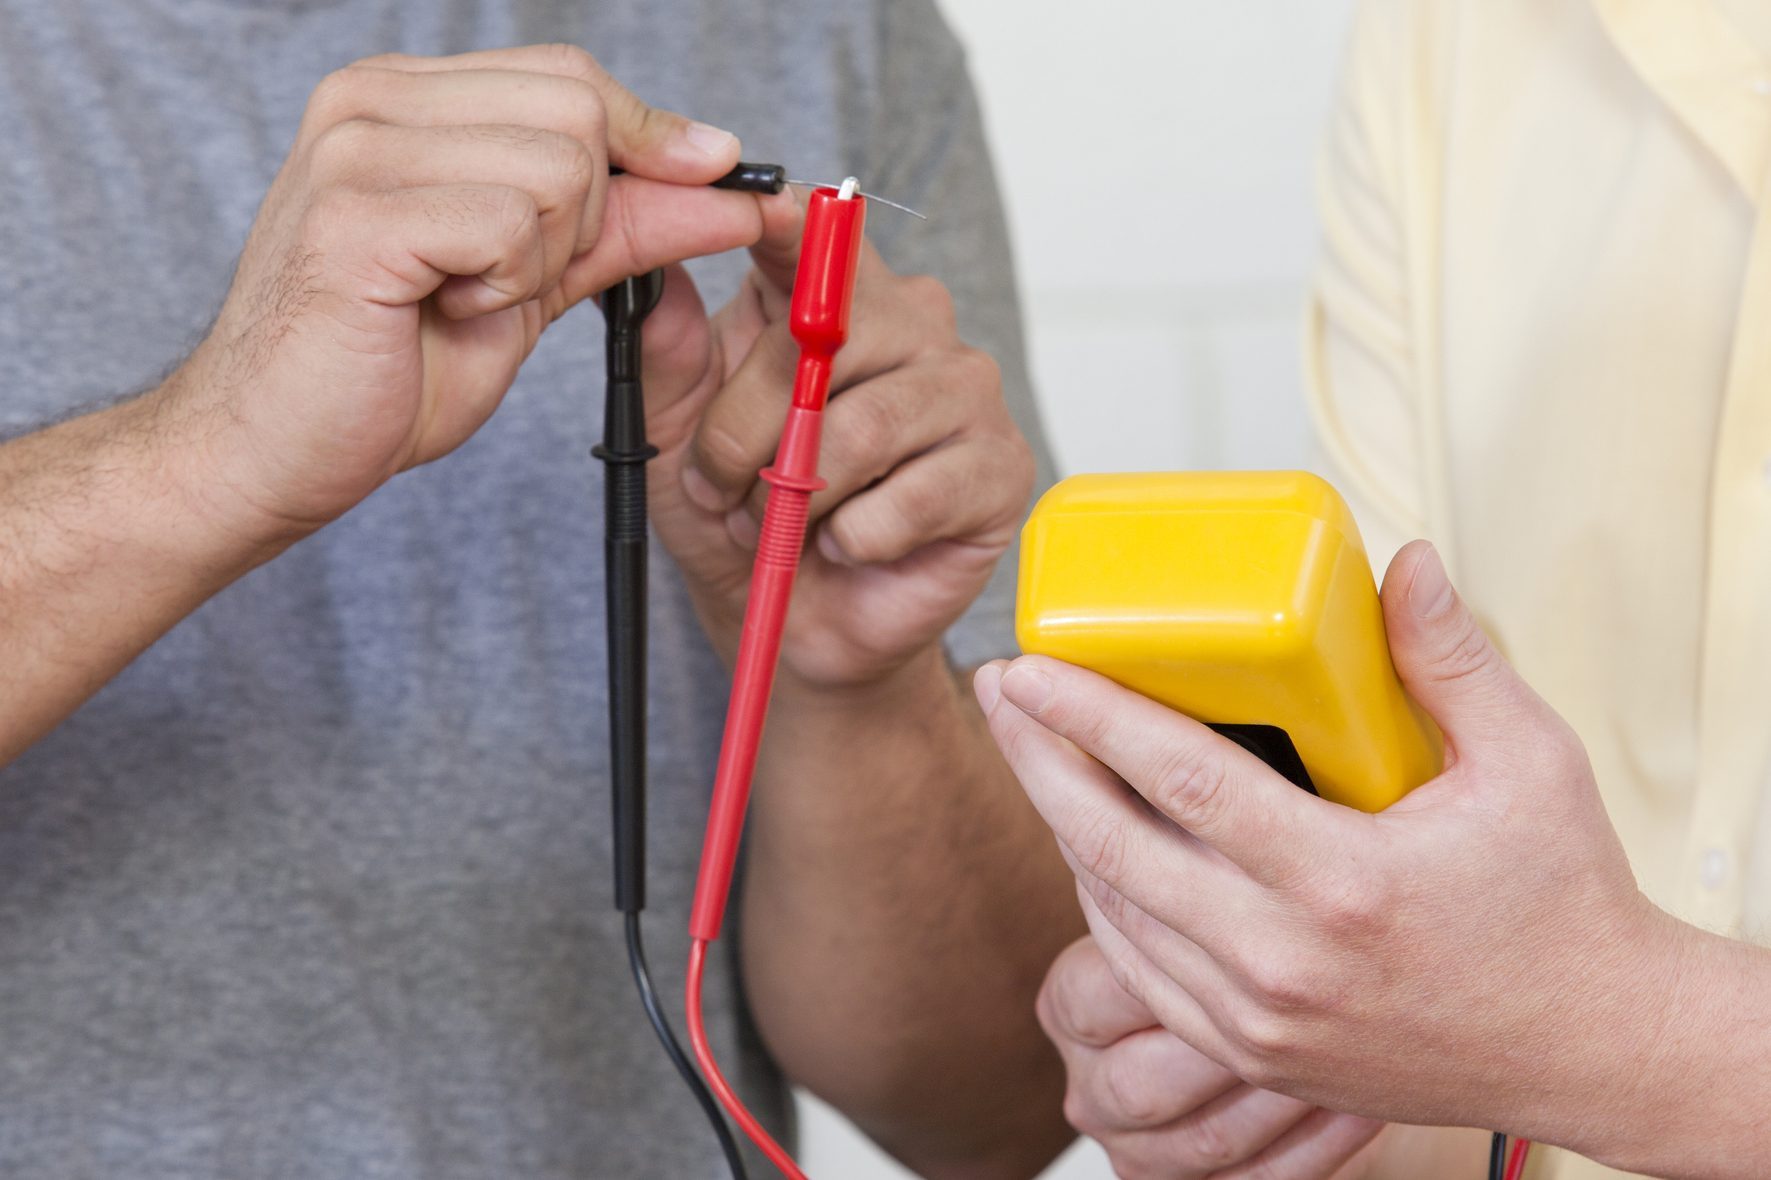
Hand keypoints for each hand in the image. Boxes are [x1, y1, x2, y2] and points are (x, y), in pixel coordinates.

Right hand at [154, 44, 768, 543]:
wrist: (272, 450)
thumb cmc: (388, 369)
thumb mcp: (532, 283)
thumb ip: (620, 225)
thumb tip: (724, 183)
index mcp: (406, 100)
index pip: (572, 77)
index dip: (652, 132)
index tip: (715, 175)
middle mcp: (373, 99)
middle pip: (579, 112)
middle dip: (587, 217)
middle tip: (512, 281)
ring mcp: (358, 147)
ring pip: (559, 169)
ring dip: (542, 261)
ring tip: (463, 299)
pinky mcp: (356, 212)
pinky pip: (510, 224)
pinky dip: (503, 287)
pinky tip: (442, 312)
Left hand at [638, 197, 1034, 689]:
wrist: (802, 628)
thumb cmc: (747, 521)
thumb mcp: (678, 441)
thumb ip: (669, 358)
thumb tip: (652, 273)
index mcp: (836, 298)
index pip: (815, 235)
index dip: (783, 217)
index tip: (754, 206)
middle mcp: (914, 323)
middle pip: (822, 341)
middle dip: (749, 432)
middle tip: (727, 491)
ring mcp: (966, 390)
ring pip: (862, 427)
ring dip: (799, 498)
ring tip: (785, 528)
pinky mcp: (1001, 465)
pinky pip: (910, 497)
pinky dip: (856, 537)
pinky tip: (852, 546)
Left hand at [979, 540, 1685, 1143]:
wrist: (1595, 1048)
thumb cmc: (1565, 906)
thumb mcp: (1532, 762)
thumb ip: (1452, 659)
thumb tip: (1401, 563)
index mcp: (1343, 882)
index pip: (1178, 778)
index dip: (1088, 713)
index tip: (1031, 664)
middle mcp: (1283, 961)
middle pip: (1111, 843)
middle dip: (1038, 758)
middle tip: (1001, 690)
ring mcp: (1258, 1020)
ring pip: (1112, 909)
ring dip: (1062, 825)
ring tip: (1038, 751)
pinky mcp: (1252, 1053)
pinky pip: (1138, 969)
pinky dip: (1101, 900)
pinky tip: (1090, 843)